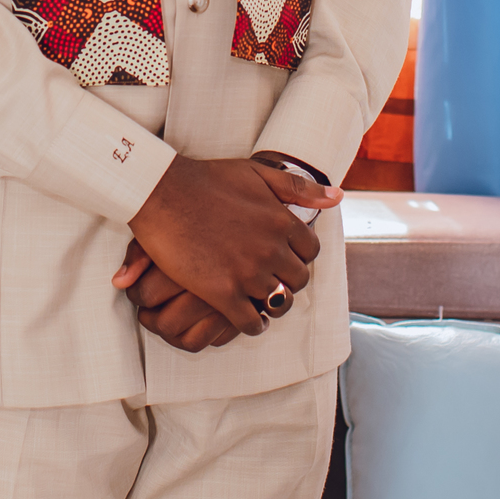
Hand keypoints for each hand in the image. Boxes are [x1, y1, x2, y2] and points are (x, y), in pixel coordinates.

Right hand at [118, 154, 337, 339]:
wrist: (162, 192)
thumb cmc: (206, 179)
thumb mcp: (256, 173)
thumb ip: (298, 187)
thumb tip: (337, 197)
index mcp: (281, 220)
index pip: (311, 251)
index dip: (299, 255)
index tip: (285, 257)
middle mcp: (271, 249)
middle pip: (298, 280)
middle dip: (288, 280)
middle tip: (272, 279)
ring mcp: (248, 273)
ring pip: (278, 302)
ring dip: (271, 303)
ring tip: (260, 301)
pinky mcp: (223, 293)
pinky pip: (251, 322)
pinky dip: (252, 324)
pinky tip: (244, 317)